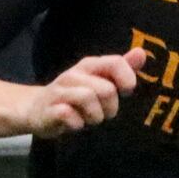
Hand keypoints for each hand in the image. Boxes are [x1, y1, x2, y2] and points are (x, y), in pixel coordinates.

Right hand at [27, 49, 144, 135]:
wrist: (36, 108)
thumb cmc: (75, 96)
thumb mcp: (99, 79)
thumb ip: (121, 68)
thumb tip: (141, 53)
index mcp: (89, 65)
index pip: (116, 63)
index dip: (127, 80)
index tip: (124, 92)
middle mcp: (74, 74)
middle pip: (106, 89)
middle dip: (110, 108)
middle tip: (102, 113)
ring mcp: (59, 91)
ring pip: (88, 99)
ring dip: (94, 117)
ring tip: (88, 119)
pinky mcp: (49, 109)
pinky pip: (69, 115)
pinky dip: (77, 124)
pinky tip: (74, 123)